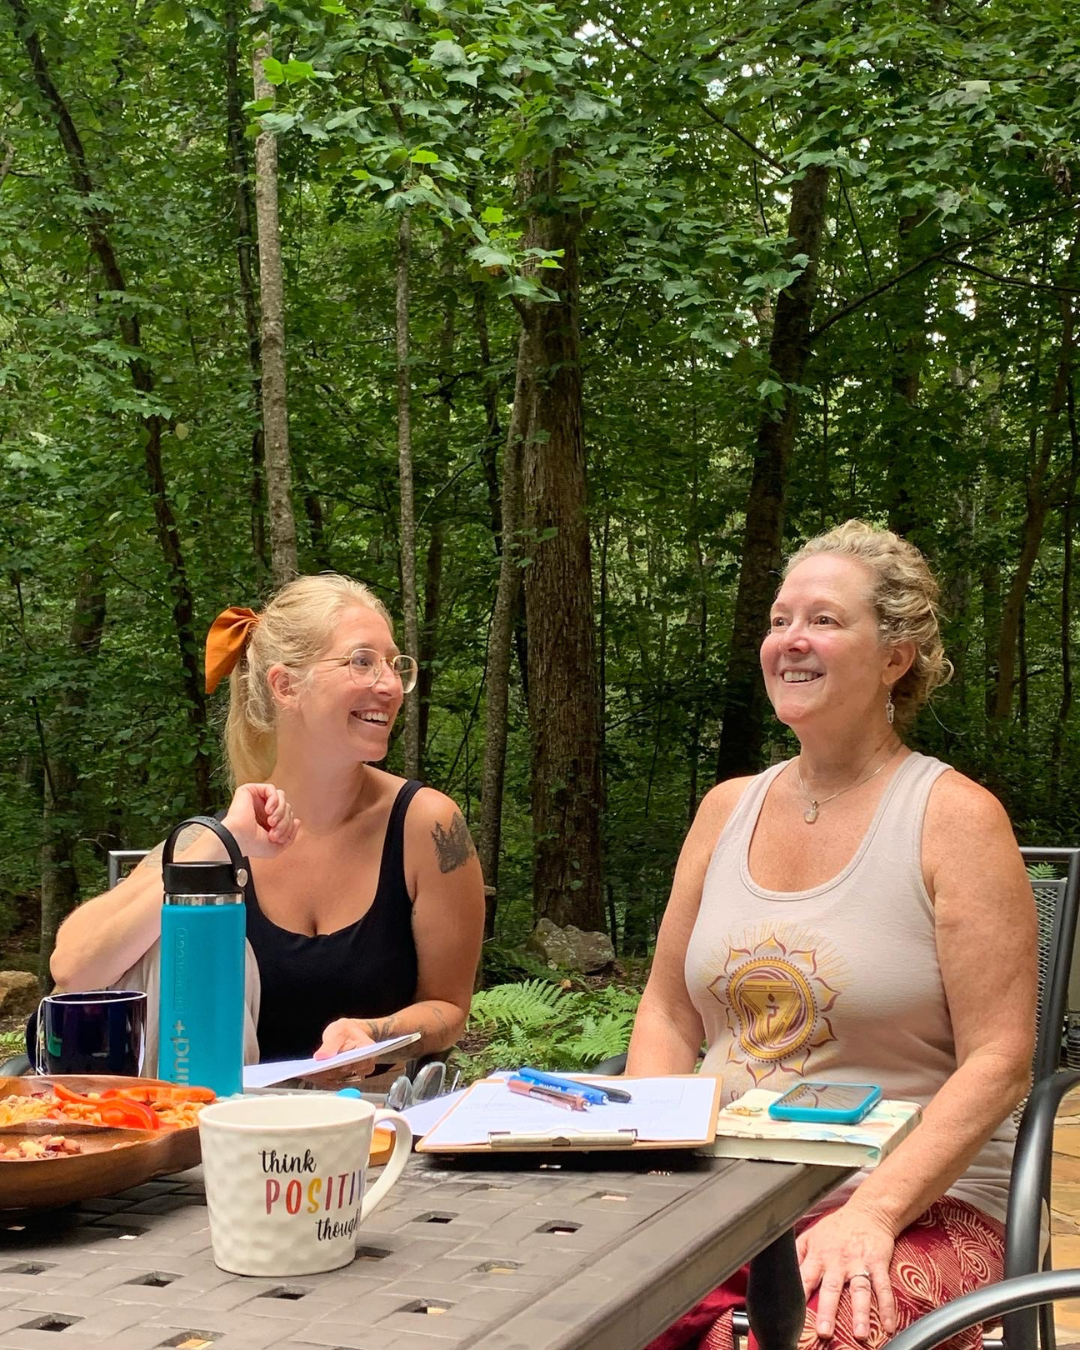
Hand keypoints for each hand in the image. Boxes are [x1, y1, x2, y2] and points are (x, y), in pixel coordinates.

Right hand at [222, 783, 299, 859]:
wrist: (238, 839)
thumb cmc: (252, 845)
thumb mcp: (276, 847)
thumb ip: (290, 837)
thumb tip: (297, 821)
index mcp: (268, 820)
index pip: (288, 816)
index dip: (288, 826)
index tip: (278, 838)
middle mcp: (263, 809)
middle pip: (287, 806)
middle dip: (284, 821)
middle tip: (274, 831)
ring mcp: (256, 799)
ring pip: (281, 797)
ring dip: (280, 811)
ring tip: (271, 821)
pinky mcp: (250, 790)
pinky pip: (271, 789)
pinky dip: (274, 800)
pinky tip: (268, 810)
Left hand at [303, 1019, 377, 1085]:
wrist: (348, 1035)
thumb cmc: (345, 1031)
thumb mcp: (338, 1030)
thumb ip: (330, 1044)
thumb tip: (320, 1057)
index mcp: (368, 1050)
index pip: (361, 1061)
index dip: (348, 1066)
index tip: (334, 1066)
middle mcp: (365, 1065)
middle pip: (348, 1074)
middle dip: (329, 1073)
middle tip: (313, 1072)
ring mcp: (355, 1075)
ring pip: (339, 1082)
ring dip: (323, 1079)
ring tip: (307, 1073)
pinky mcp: (345, 1080)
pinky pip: (334, 1083)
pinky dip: (321, 1080)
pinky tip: (309, 1075)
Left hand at [798, 1203, 897, 1340]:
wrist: (867, 1211)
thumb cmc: (837, 1226)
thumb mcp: (812, 1235)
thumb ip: (798, 1255)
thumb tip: (783, 1273)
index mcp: (819, 1255)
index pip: (805, 1278)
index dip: (798, 1295)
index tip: (793, 1316)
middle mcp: (838, 1261)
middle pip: (832, 1288)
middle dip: (828, 1311)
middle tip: (825, 1332)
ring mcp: (859, 1263)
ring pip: (860, 1290)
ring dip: (860, 1312)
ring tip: (860, 1333)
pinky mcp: (878, 1263)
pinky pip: (883, 1287)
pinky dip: (887, 1307)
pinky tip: (889, 1324)